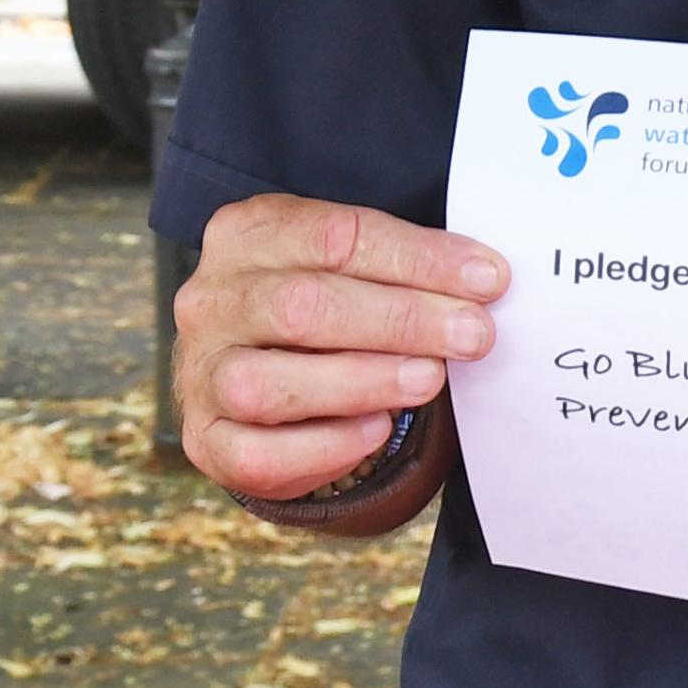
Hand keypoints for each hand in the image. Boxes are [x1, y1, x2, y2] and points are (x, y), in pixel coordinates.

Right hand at [173, 193, 507, 500]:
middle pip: (302, 306)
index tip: (488, 278)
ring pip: (267, 385)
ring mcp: (199, 371)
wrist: (262, 356)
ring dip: (362, 382)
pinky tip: (377, 430)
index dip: (419, 258)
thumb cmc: (325, 297)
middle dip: (402, 321)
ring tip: (429, 379)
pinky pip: (254, 454)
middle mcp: (212, 299)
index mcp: (247, 232)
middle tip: (473, 334)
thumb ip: (405, 266)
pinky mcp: (204, 438)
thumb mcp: (354, 261)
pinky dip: (322, 447)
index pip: (337, 236)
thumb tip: (484, 282)